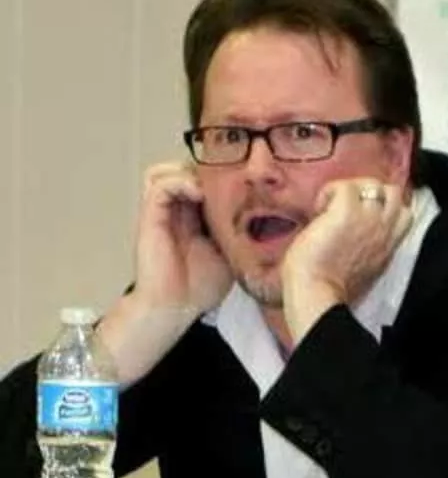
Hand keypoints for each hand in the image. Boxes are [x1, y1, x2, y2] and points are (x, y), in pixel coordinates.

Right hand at [134, 160, 231, 314]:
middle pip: (182, 169)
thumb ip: (238, 234)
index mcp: (192, 218)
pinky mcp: (151, 217)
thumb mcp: (230, 255)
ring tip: (207, 188)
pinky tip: (197, 194)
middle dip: (203, 169)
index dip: (217, 175)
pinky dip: (179, 181)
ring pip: (166, 170)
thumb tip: (267, 222)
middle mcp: (175, 211)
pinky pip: (160, 184)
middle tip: (225, 179)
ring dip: (187, 171)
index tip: (241, 180)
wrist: (174, 308)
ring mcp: (161, 213)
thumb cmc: (198, 288)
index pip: (200, 182)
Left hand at [282, 179, 412, 343]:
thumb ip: (366, 248)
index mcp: (388, 246)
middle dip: (373, 193)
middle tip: (348, 206)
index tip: (363, 215)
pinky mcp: (347, 210)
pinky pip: (343, 186)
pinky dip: (329, 192)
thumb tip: (349, 232)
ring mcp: (369, 217)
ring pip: (374, 184)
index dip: (386, 207)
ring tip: (334, 206)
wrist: (316, 294)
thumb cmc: (329, 291)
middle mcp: (384, 229)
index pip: (405, 214)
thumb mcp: (363, 269)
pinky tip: (319, 210)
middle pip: (395, 193)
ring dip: (353, 189)